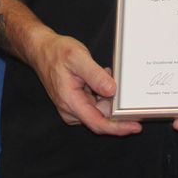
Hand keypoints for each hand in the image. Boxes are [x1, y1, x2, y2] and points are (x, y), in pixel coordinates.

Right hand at [21, 31, 140, 137]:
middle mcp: (71, 110)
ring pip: (99, 110)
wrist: (42, 50)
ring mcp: (73, 108)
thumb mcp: (78, 58)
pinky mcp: (76, 103)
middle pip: (101, 118)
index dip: (118, 128)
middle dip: (116, 105)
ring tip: (105, 74)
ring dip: (108, 97)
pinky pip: (95, 104)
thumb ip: (95, 75)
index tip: (135, 126)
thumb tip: (112, 90)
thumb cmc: (57, 53)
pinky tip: (101, 78)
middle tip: (122, 85)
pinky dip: (102, 93)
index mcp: (71, 102)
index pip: (98, 123)